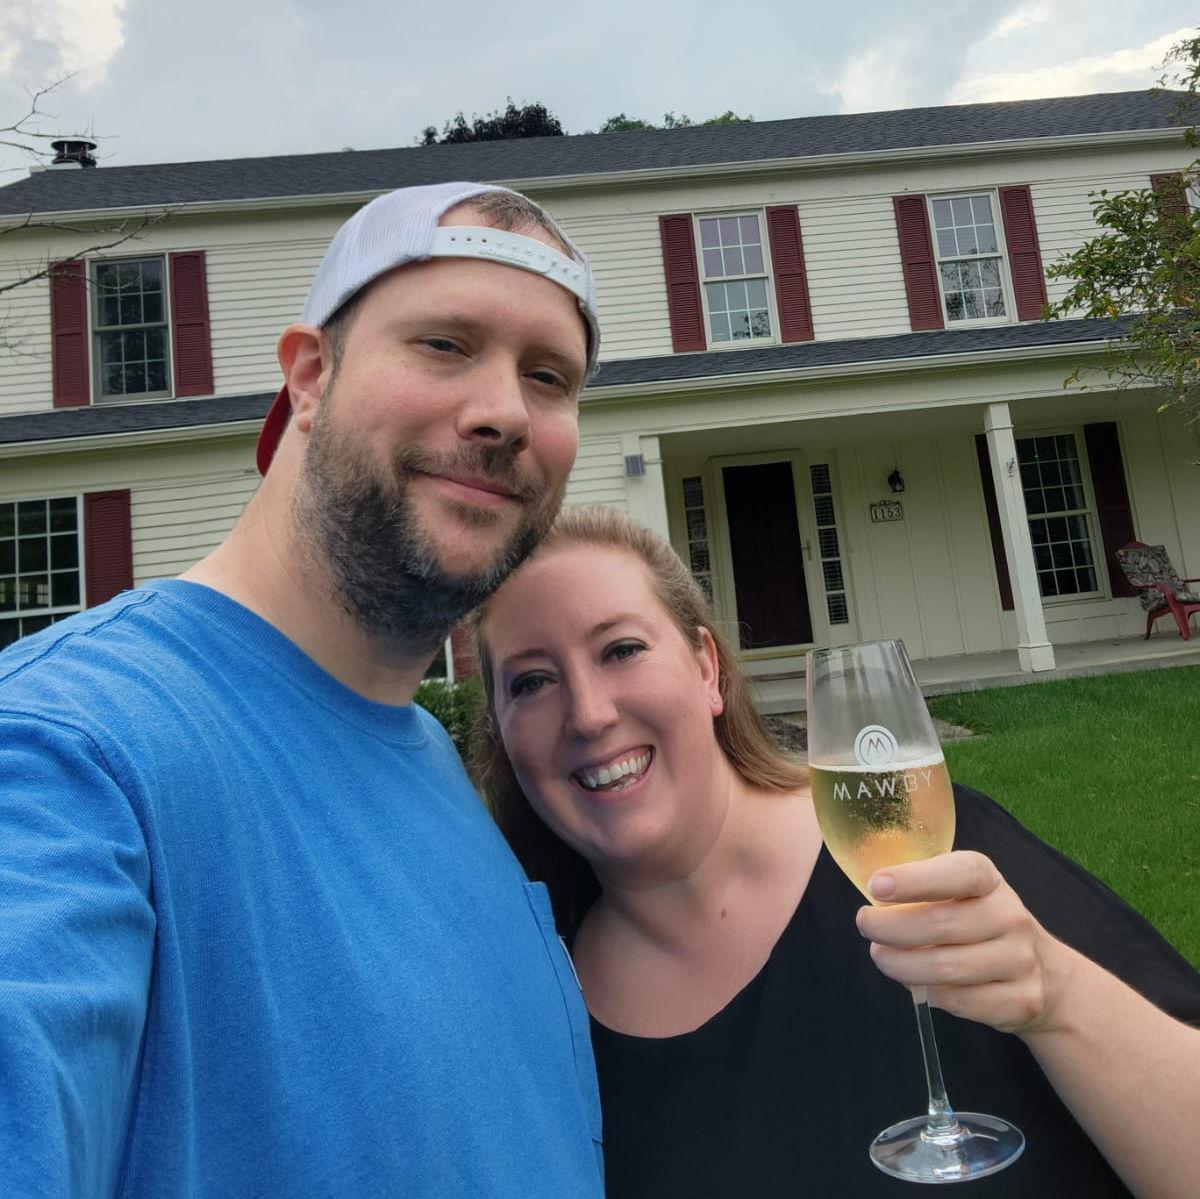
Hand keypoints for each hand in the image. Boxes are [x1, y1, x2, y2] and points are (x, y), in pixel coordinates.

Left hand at [856, 851, 1070, 1035]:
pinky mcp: (1020, 1001)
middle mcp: (1010, 916)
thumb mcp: (959, 893)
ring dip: (901, 966)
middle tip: (866, 926)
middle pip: (941, 925)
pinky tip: (919, 983)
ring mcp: (1020, 961)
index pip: (960, 874)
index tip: (876, 886)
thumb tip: (874, 903)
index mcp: (989, 880)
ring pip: (945, 969)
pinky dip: (929, 993)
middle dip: (890, 928)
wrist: (1045, 975)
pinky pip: (958, 1001)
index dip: (916, 879)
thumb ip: (922, 891)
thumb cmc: (979, 923)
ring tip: (882, 957)